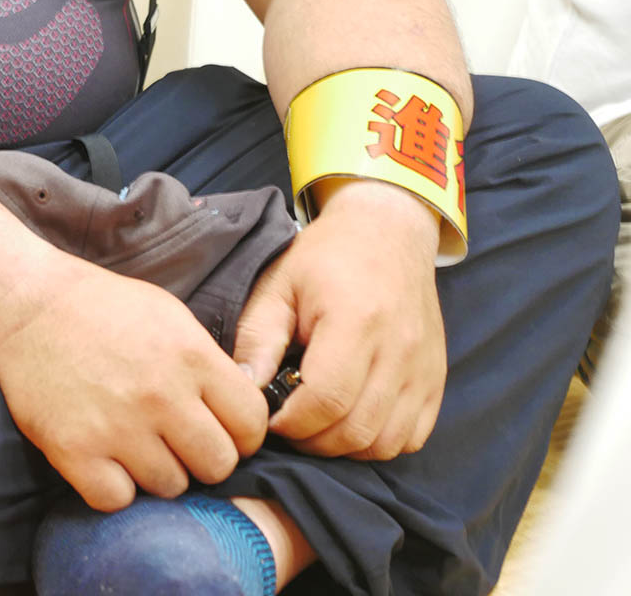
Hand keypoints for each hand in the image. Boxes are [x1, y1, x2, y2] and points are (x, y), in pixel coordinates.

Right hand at [0, 261, 268, 511]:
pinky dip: (113, 487)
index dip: (241, 433)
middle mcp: (161, 395)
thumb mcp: (171, 317)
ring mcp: (117, 426)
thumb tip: (243, 411)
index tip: (219, 428)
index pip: (252, 424)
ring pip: (170, 487)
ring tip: (133, 442)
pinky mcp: (75, 450)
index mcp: (192, 357)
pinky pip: (117, 500)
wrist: (27, 305)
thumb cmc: (102, 308)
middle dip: (202, 458)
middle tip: (176, 441)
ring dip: (155, 472)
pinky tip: (104, 459)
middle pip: (218, 465)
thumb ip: (210, 363)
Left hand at [233, 179, 446, 459]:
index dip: (291, 423)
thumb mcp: (278, 286)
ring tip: (316, 423)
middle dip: (312, 441)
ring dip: (343, 447)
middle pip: (355, 431)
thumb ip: (258, 339)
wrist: (389, 232)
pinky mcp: (435, 379)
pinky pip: (410, 437)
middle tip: (287, 423)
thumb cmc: (325, 258)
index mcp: (355, 321)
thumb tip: (244, 390)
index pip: (326, 401)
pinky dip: (377, 442)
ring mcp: (423, 368)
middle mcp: (398, 349)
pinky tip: (350, 420)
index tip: (269, 416)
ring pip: (384, 442)